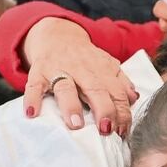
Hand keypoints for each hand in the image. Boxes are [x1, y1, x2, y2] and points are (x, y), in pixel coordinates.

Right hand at [21, 17, 138, 136]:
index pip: (116, 92)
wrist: (56, 36)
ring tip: (75, 125)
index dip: (121, 111)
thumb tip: (134, 99)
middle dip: (103, 109)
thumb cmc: (85, 59)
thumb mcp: (106, 66)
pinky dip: (32, 98)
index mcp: (102, 70)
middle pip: (95, 89)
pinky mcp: (38, 72)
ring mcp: (59, 70)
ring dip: (71, 106)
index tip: (123, 130)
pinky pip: (34, 86)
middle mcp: (82, 69)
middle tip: (106, 129)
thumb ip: (121, 82)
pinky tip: (32, 113)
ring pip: (66, 87)